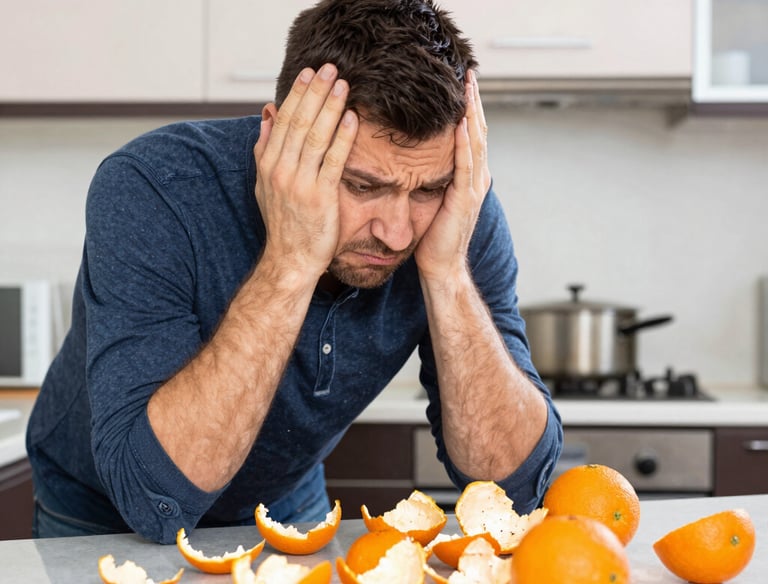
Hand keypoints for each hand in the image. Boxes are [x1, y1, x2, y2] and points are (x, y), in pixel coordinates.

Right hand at [254, 63, 358, 281]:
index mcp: (267, 164)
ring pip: (315, 136)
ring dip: (330, 107)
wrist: (290, 260)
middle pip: (298, 122)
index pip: (282, 120)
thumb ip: (265, 150)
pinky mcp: (320, 197)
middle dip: (315, 92)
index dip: (297, 94)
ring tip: (343, 85)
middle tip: (330, 68)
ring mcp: (299, 183)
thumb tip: (266, 116)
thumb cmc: (284, 224)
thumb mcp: (265, 185)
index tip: (309, 73)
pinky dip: (342, 138)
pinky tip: (352, 119)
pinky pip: (333, 161)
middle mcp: (280, 170)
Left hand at [415, 69, 490, 282]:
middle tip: (468, 72)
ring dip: (471, 113)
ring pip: (475, 142)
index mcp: (469, 177)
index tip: (462, 83)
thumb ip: (434, 178)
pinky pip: (465, 165)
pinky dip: (463, 143)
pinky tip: (459, 123)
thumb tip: (419, 159)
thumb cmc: (434, 238)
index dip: (468, 108)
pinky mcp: (463, 199)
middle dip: (473, 101)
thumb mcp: (433, 200)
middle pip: (477, 131)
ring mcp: (473, 188)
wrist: (441, 267)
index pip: (470, 135)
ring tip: (468, 87)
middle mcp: (476, 179)